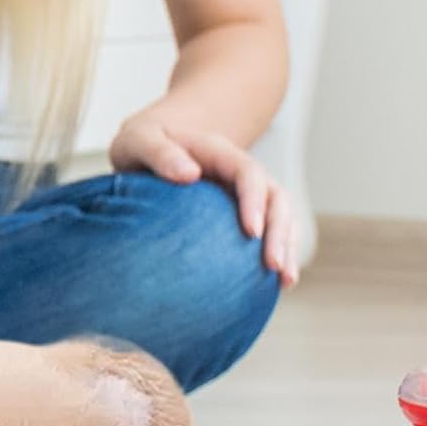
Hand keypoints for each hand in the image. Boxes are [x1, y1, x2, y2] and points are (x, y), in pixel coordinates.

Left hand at [110, 113, 299, 287]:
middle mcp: (238, 170)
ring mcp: (243, 191)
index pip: (247, 173)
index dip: (254, 201)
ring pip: (278, 215)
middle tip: (274, 265)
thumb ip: (159, 154)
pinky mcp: (239, 210)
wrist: (147, 146)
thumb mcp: (140, 142)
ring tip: (286, 281)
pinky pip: (266, 230)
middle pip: (274, 196)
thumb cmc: (141, 144)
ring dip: (287, 246)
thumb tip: (189, 174)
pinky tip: (275, 284)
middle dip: (279, 230)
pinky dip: (276, 252)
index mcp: (218, 152)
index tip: (251, 232)